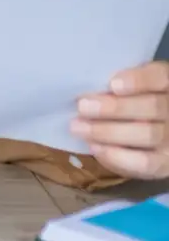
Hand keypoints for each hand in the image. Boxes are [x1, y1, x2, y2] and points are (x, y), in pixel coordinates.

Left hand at [72, 61, 168, 178]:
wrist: (146, 134)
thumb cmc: (128, 101)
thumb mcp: (128, 87)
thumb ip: (116, 85)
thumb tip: (86, 89)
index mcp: (166, 83)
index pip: (159, 77)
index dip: (138, 80)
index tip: (112, 84)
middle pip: (152, 106)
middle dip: (115, 108)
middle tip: (82, 106)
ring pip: (148, 134)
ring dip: (109, 131)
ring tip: (80, 128)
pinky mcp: (165, 163)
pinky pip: (146, 162)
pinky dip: (119, 156)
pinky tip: (96, 148)